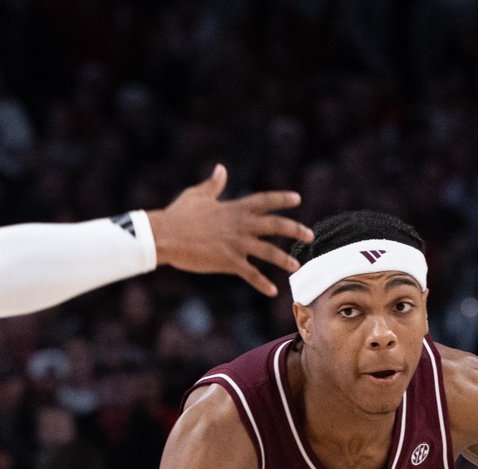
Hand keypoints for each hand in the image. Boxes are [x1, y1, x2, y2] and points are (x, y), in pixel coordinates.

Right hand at [147, 165, 313, 296]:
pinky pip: (251, 274)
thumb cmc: (179, 214)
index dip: (282, 199)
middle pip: (276, 226)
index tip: (297, 199)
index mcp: (235, 208)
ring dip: (284, 259)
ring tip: (297, 266)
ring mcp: (237, 244)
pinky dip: (262, 283)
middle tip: (310, 234)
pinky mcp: (229, 262)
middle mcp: (241, 225)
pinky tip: (273, 290)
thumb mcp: (198, 194)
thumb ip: (214, 184)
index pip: (265, 201)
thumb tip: (221, 169)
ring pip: (269, 252)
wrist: (166, 235)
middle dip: (295, 229)